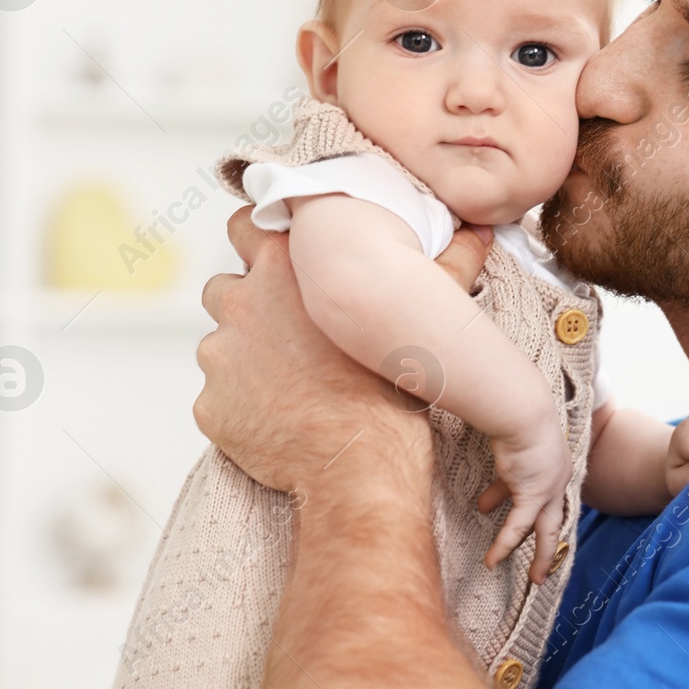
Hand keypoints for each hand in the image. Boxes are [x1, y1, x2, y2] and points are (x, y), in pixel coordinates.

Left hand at [194, 208, 492, 495]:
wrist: (360, 464)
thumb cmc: (390, 390)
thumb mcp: (421, 315)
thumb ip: (450, 263)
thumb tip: (478, 233)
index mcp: (286, 266)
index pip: (242, 225)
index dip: (254, 242)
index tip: (270, 261)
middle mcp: (243, 301)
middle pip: (226, 288)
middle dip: (248, 307)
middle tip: (286, 335)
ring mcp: (221, 354)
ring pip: (220, 344)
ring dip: (243, 357)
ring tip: (285, 382)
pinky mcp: (210, 403)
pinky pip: (218, 395)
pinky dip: (238, 404)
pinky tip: (276, 416)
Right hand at [476, 420, 570, 584]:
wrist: (522, 408)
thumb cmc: (517, 411)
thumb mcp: (516, 432)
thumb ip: (509, 442)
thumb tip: (492, 430)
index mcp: (556, 462)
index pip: (550, 495)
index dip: (542, 512)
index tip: (532, 522)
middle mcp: (558, 478)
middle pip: (556, 521)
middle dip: (551, 546)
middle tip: (544, 568)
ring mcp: (549, 489)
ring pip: (546, 532)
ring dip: (538, 556)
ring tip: (532, 576)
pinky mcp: (532, 495)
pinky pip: (516, 528)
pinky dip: (503, 545)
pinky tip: (491, 561)